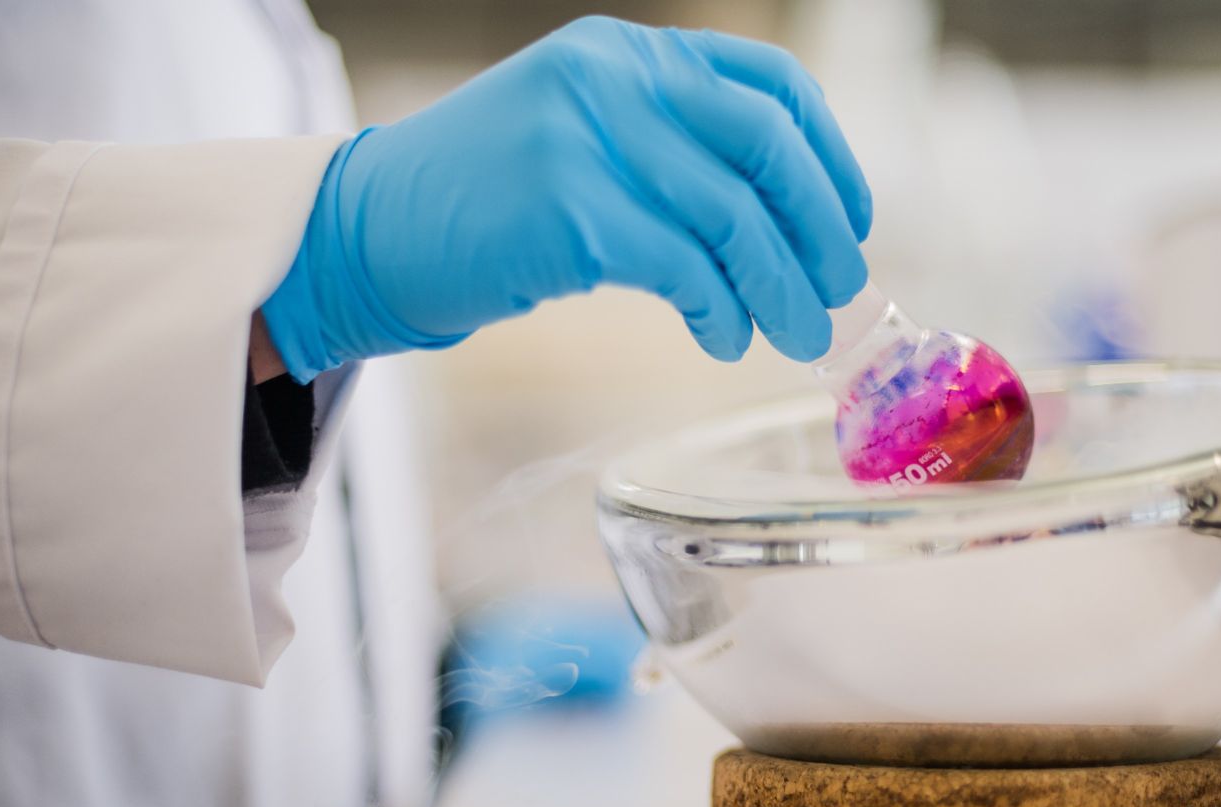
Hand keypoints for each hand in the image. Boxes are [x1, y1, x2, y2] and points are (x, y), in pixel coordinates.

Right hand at [261, 15, 871, 380]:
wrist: (367, 231)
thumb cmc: (485, 202)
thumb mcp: (583, 138)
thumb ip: (669, 152)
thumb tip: (785, 222)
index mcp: (629, 54)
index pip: (771, 86)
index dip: (831, 160)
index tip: (852, 224)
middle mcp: (615, 78)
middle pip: (767, 147)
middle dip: (821, 230)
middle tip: (840, 293)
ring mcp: (589, 137)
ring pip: (734, 216)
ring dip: (782, 288)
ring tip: (798, 336)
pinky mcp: (569, 210)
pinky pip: (684, 268)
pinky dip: (720, 311)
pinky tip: (723, 339)